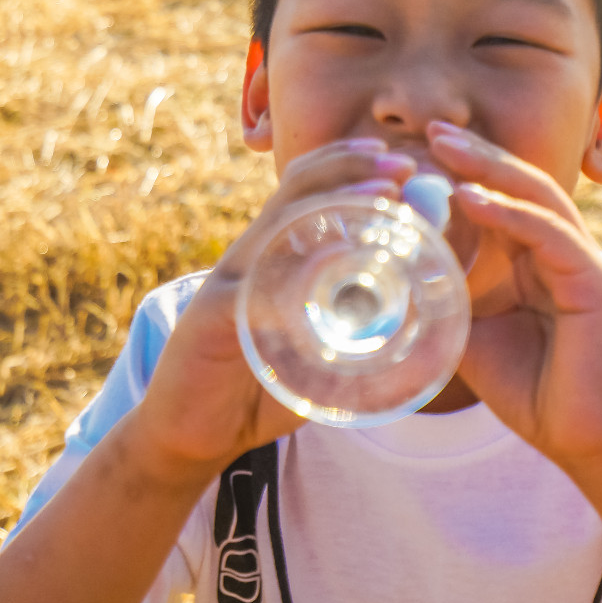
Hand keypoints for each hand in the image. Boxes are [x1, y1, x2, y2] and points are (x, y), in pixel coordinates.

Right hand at [129, 138, 417, 482]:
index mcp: (273, 255)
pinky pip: (254, 293)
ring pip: (279, 226)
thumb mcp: (316, 358)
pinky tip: (328, 274)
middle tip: (403, 168)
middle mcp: (251, 257)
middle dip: (352, 168)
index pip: (308, 189)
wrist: (190, 437)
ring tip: (381, 194)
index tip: (401, 165)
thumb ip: (352, 335)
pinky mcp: (210, 318)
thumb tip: (411, 323)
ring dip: (333, 202)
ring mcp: (228, 283)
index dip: (352, 166)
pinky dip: (293, 282)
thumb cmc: (259, 392)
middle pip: (296, 190)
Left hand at [425, 120, 601, 472]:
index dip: (464, 173)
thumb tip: (394, 278)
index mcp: (537, 261)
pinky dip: (510, 213)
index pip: (501, 201)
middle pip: (520, 186)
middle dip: (476, 156)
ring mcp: (582, 264)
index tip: (418, 152)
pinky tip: (472, 199)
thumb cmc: (535, 392)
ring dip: (491, 170)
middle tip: (431, 130)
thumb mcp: (472, 337)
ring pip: (538, 198)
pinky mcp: (595, 284)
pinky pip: (550, 235)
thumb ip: (446, 301)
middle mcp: (563, 253)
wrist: (587, 442)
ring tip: (447, 149)